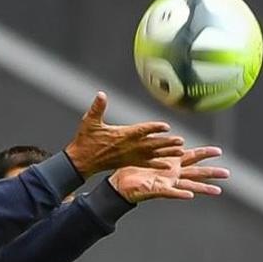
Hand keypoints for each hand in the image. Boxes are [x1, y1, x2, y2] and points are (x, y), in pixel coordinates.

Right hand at [64, 92, 184, 176]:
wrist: (82, 161)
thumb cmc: (86, 141)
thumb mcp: (89, 122)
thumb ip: (97, 108)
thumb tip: (101, 95)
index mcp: (122, 135)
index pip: (141, 130)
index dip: (154, 128)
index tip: (166, 126)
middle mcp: (129, 146)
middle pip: (152, 144)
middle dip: (167, 142)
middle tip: (181, 141)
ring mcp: (129, 155)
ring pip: (152, 154)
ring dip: (166, 153)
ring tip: (180, 152)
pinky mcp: (128, 162)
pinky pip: (145, 164)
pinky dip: (156, 165)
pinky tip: (167, 166)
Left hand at [109, 146, 228, 201]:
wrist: (118, 183)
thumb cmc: (131, 167)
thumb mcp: (144, 149)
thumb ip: (153, 138)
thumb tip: (160, 126)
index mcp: (172, 162)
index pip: (192, 156)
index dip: (205, 153)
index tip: (219, 151)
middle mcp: (173, 174)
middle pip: (197, 172)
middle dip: (212, 172)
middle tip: (228, 173)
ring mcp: (167, 183)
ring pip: (189, 186)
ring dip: (203, 188)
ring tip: (218, 191)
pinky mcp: (157, 190)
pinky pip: (170, 193)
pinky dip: (180, 194)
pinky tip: (190, 196)